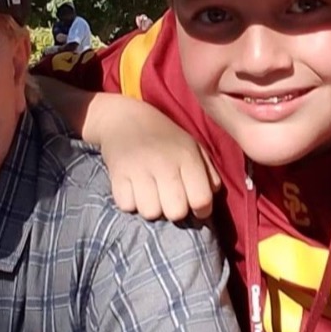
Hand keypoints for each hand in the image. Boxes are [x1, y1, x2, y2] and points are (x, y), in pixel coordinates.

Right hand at [90, 94, 222, 220]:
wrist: (124, 118)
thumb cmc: (164, 137)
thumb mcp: (192, 147)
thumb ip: (208, 172)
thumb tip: (213, 194)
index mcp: (187, 156)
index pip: (202, 199)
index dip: (202, 210)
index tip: (195, 206)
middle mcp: (164, 163)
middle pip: (176, 212)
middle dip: (174, 211)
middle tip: (168, 198)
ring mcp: (139, 169)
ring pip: (150, 213)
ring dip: (151, 207)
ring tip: (149, 192)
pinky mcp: (117, 174)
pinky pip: (127, 206)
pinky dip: (130, 201)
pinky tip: (133, 188)